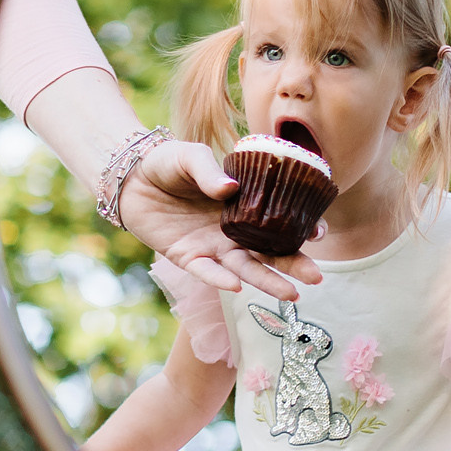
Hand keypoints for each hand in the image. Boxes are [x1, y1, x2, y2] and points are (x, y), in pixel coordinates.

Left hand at [117, 139, 323, 300]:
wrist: (131, 177)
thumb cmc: (167, 162)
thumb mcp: (191, 156)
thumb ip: (210, 171)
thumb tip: (230, 189)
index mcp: (244, 205)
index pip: (279, 221)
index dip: (301, 229)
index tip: (319, 234)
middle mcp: (233, 231)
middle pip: (269, 252)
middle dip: (294, 266)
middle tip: (316, 278)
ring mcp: (212, 246)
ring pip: (244, 269)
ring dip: (266, 281)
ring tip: (291, 295)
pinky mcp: (187, 257)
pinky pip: (206, 273)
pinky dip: (220, 281)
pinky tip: (238, 287)